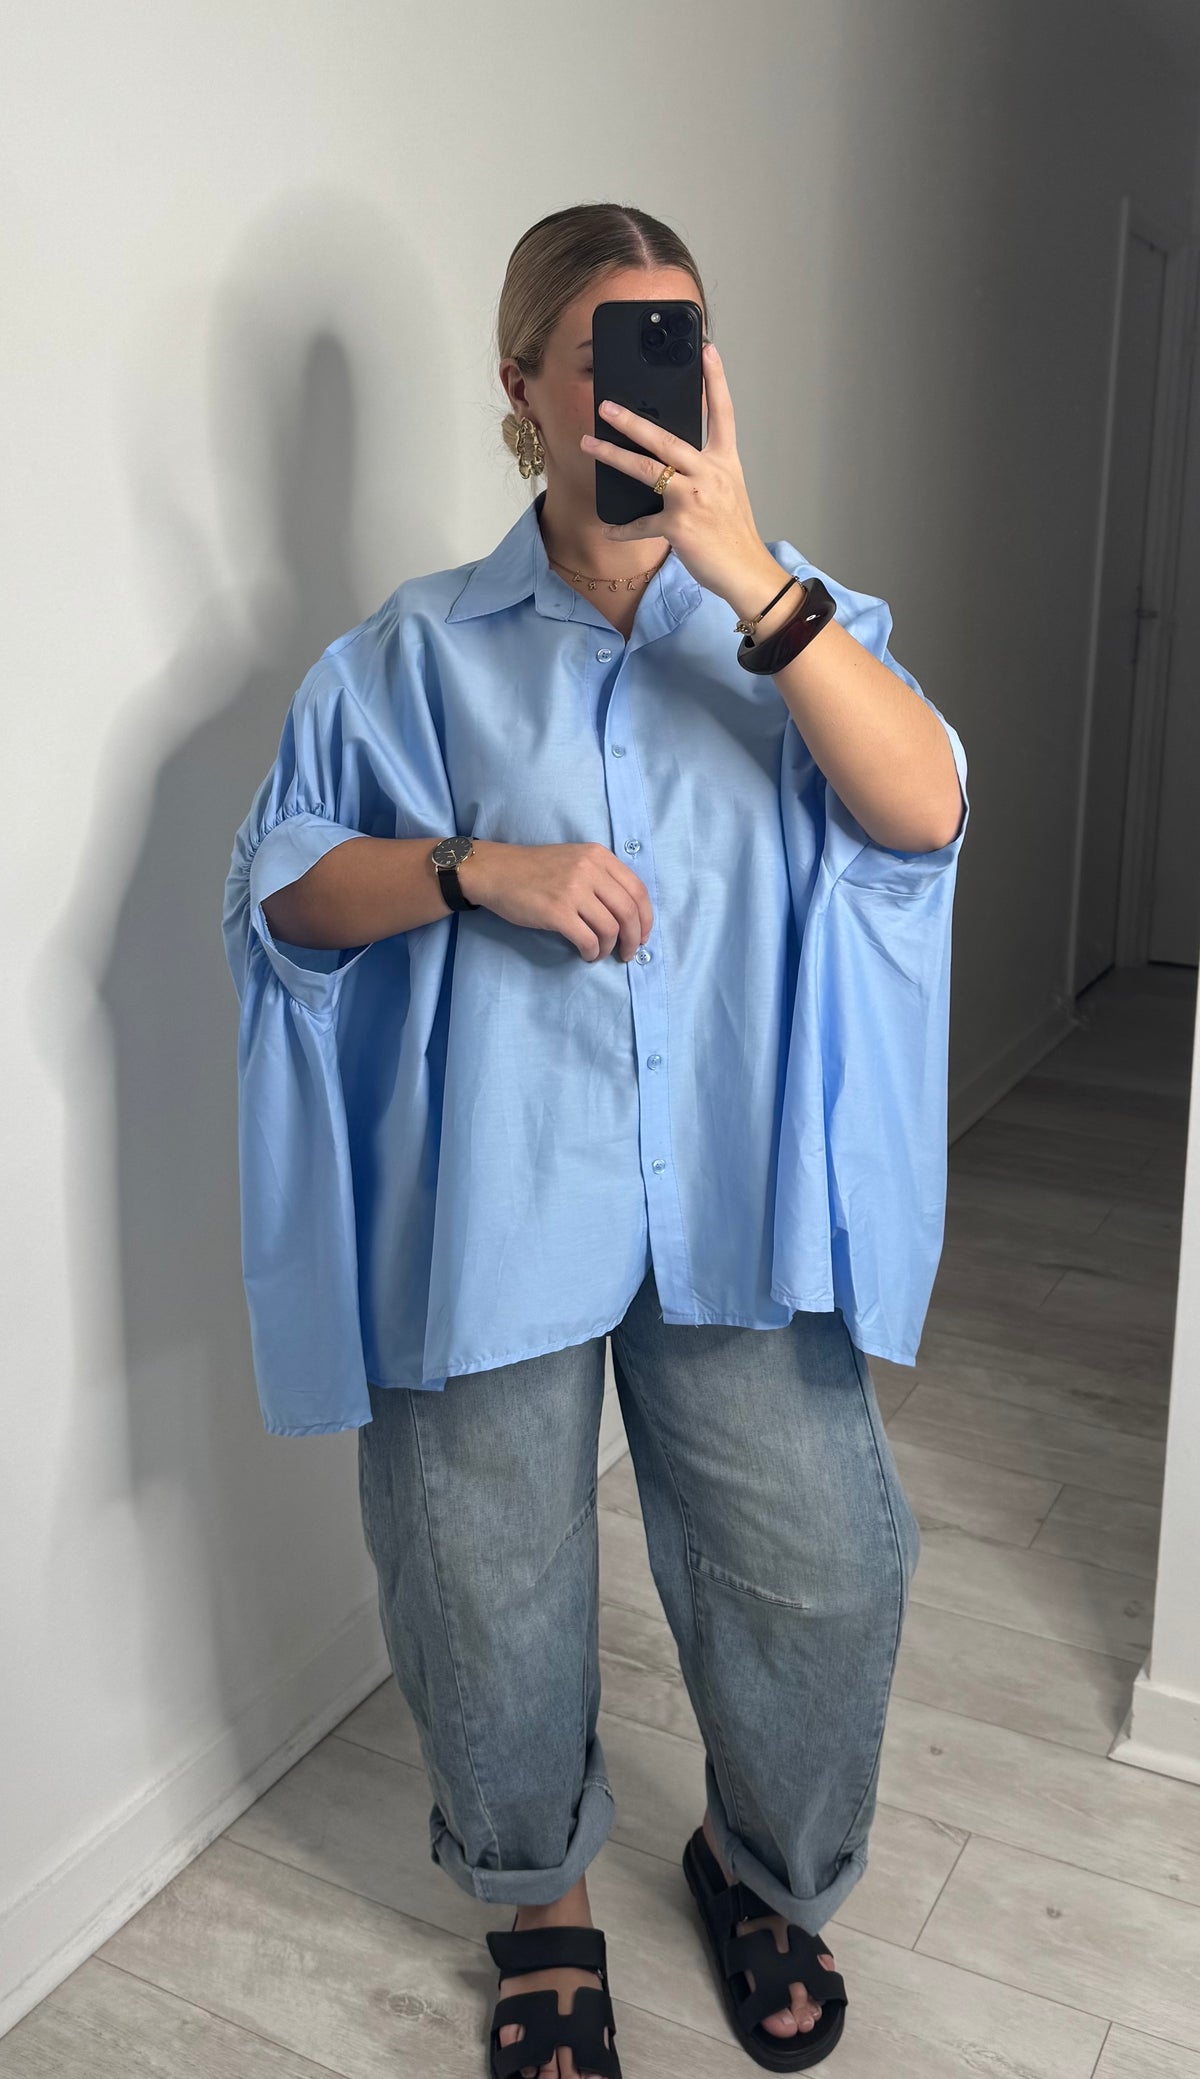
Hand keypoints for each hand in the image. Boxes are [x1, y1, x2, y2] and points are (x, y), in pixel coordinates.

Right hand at [468, 841, 653, 962]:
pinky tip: (586, 954)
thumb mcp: (575, 859)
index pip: (638, 890)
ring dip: (610, 948)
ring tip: (600, 953)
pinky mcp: (557, 912)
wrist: (497, 872)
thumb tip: (628, 914)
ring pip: (611, 929)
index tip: (643, 935)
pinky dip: (592, 952)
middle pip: (629, 912)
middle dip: (634, 939)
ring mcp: (573, 891)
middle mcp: (590, 870)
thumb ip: (602, 877)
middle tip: (629, 953)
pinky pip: (588, 939)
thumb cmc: (536, 870)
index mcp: (599, 856)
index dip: (646, 918)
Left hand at [579, 343, 767, 601]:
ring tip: (589, 445)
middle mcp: (710, 474)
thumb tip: (668, 458)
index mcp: (724, 462)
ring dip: (614, 457)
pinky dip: (624, 529)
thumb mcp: (727, 491)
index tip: (707, 349)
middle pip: (666, 439)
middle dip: (632, 421)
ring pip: (647, 471)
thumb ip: (702, 471)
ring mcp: (694, 499)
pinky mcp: (679, 527)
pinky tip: (609, 529)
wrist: (746, 572)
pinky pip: (642, 524)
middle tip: (606, 405)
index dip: (716, 380)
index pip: (723, 413)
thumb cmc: (733, 533)